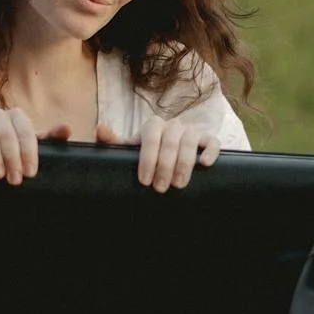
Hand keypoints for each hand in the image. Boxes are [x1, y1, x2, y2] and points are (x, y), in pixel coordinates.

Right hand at [0, 108, 68, 185]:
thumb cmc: (13, 148)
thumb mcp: (32, 144)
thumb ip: (51, 138)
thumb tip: (67, 129)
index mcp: (18, 117)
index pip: (26, 131)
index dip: (29, 153)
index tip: (30, 173)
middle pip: (7, 133)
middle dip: (12, 158)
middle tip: (14, 180)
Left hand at [96, 118, 220, 192]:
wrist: (170, 154)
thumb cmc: (147, 154)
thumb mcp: (130, 149)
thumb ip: (113, 141)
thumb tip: (100, 128)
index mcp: (153, 125)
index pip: (150, 137)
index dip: (148, 159)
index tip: (144, 180)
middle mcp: (173, 125)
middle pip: (171, 141)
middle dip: (165, 166)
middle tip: (160, 188)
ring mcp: (192, 131)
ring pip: (190, 141)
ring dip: (184, 163)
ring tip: (179, 185)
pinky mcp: (207, 139)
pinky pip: (213, 141)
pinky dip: (210, 151)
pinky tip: (205, 165)